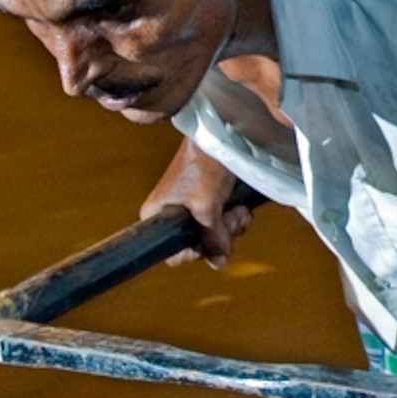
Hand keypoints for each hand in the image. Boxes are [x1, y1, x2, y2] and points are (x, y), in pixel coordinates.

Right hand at [141, 138, 253, 268]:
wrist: (221, 135)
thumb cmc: (203, 165)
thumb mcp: (206, 207)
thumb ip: (212, 238)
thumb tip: (220, 262)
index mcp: (156, 216)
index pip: (174, 254)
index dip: (195, 252)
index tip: (210, 241)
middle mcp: (170, 217)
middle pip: (198, 245)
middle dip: (219, 236)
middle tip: (230, 219)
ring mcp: (191, 210)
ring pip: (214, 237)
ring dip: (231, 227)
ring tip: (237, 211)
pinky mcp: (209, 203)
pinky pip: (223, 224)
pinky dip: (234, 219)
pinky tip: (240, 207)